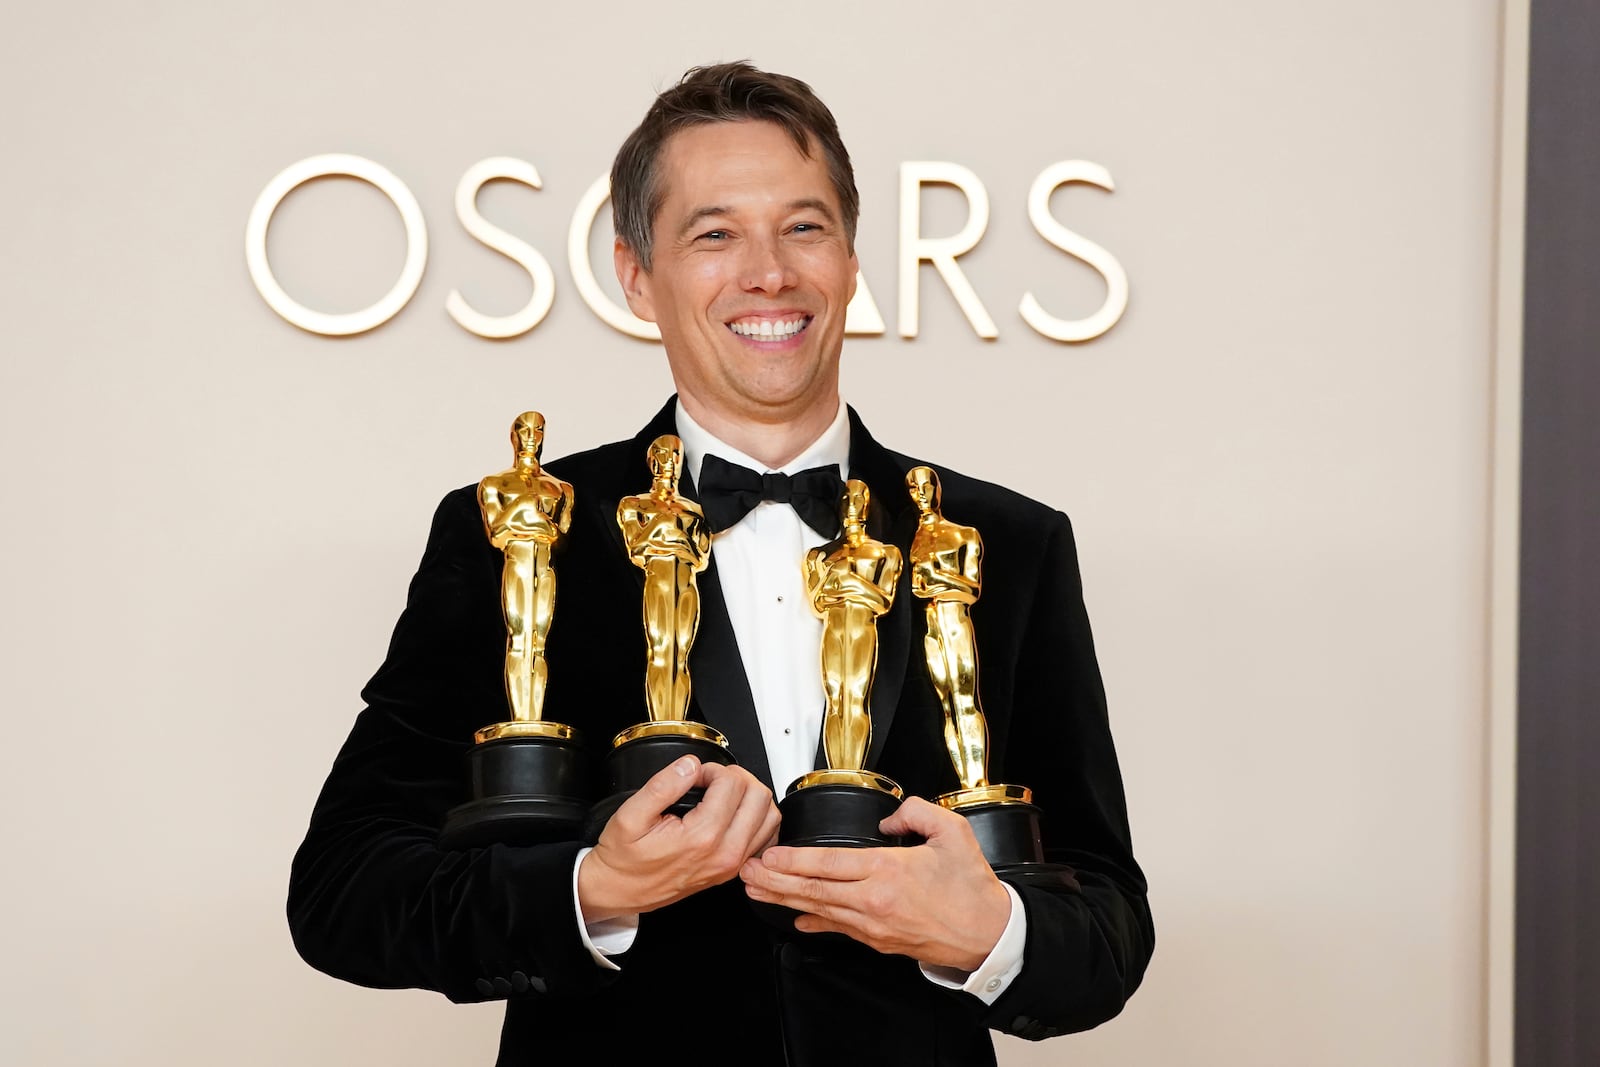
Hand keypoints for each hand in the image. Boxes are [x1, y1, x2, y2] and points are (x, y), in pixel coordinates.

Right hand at [578, 756, 779, 922]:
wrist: (620, 890)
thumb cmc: (624, 859)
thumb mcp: (630, 815)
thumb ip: (663, 785)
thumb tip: (690, 765)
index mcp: (701, 838)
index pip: (731, 784)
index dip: (712, 769)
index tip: (695, 776)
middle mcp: (724, 853)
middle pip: (758, 796)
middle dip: (736, 778)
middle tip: (711, 780)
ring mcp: (732, 864)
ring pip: (769, 815)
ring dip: (750, 796)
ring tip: (723, 793)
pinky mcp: (733, 869)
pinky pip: (765, 838)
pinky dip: (758, 819)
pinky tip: (736, 813)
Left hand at [739, 796, 1010, 970]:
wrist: (987, 935)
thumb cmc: (971, 887)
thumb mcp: (952, 832)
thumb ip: (916, 812)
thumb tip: (889, 817)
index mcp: (888, 870)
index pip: (828, 864)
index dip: (793, 860)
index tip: (769, 855)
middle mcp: (874, 901)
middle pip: (813, 889)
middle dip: (774, 882)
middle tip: (746, 873)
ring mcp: (873, 925)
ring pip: (819, 910)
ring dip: (784, 900)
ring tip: (757, 892)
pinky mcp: (878, 941)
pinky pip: (838, 928)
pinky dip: (814, 922)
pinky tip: (796, 920)